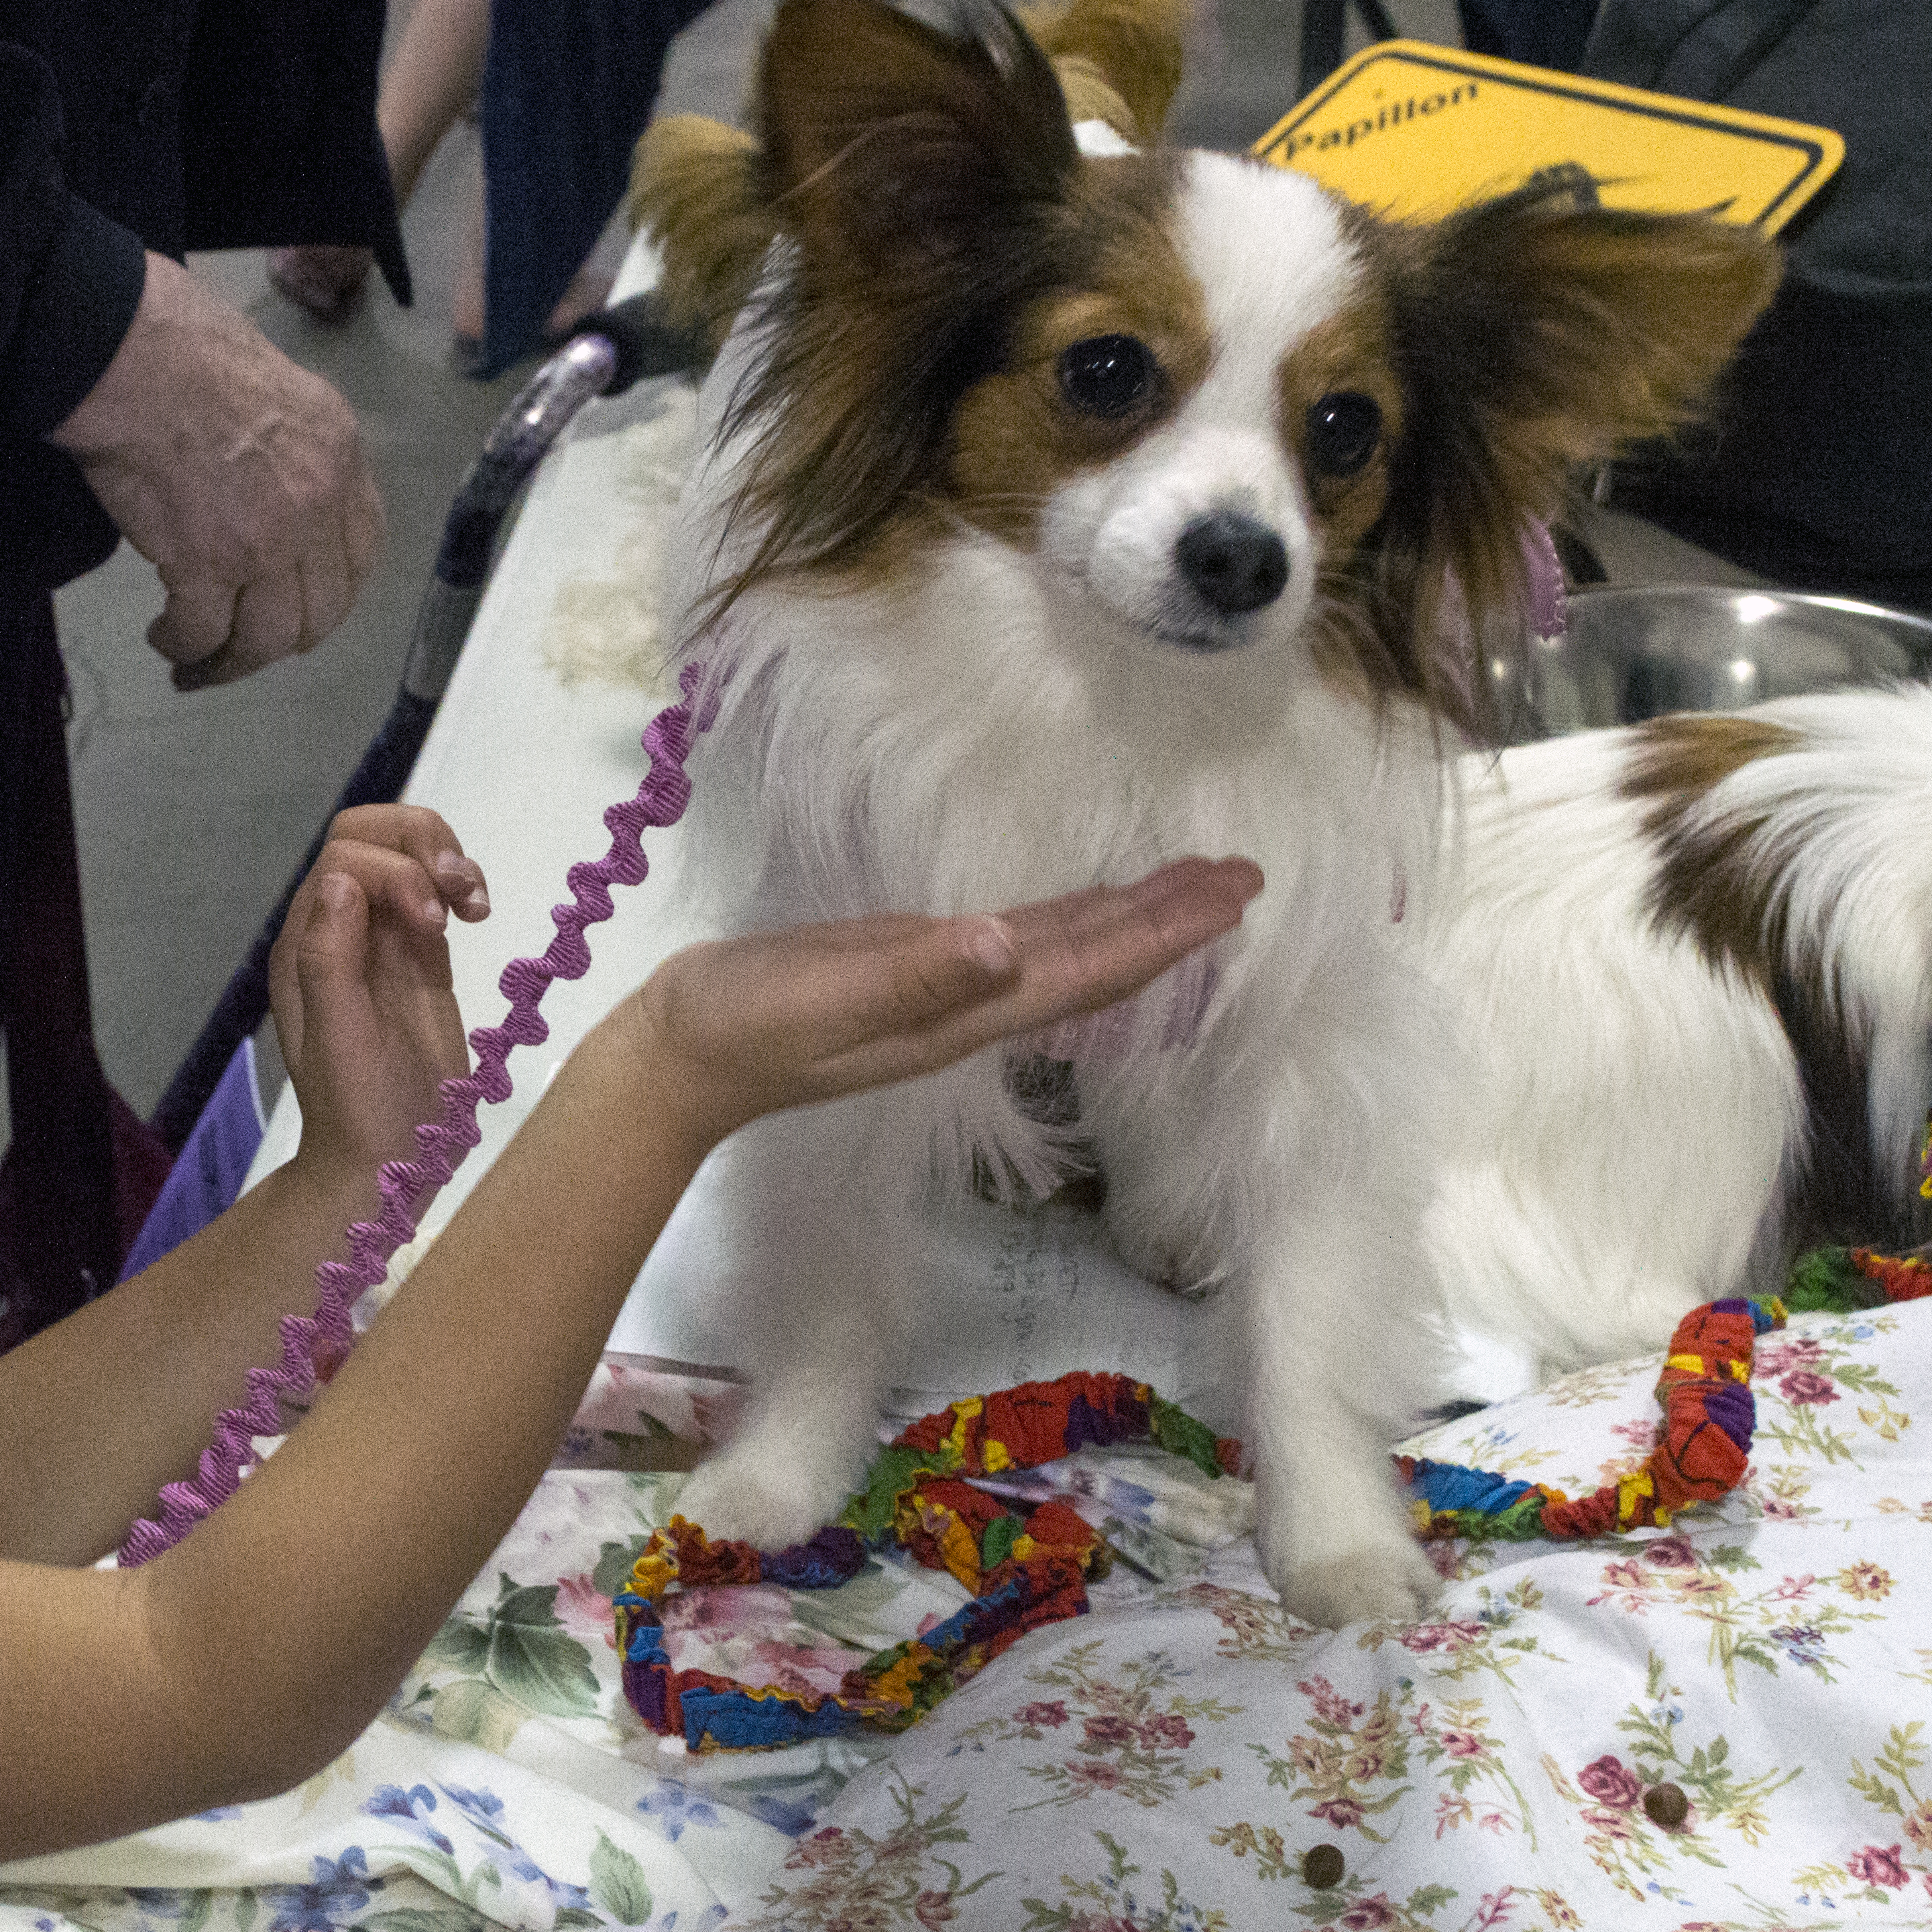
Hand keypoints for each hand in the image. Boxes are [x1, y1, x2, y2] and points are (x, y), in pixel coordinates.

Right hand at [52, 250, 383, 690]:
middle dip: (283, 640)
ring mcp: (266, 539)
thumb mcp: (273, 386)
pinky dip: (185, 646)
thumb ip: (288, 446)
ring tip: (198, 661)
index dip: (330, 591)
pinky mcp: (206, 563)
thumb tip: (262, 488)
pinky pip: (204, 632)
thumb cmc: (181, 349)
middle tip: (245, 647)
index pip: (362, 549)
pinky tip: (165, 638)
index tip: (298, 606)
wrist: (131, 353)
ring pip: (268, 637)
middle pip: (322, 609)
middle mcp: (317, 502)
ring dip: (233, 661)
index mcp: (338, 452)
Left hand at [268, 805, 489, 1180]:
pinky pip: (434, 892)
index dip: (393, 872)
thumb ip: (331, 959)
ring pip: (405, 852)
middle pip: (369, 835)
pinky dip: (461, 885)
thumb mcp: (338, 1040)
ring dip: (446, 857)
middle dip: (420, 842)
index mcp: (307, 943)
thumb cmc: (357, 1109)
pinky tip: (480, 912)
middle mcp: (338, 929)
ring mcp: (380, 937)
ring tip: (476, 901)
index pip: (344, 859)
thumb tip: (344, 880)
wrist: (388, 1160)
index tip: (434, 925)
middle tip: (461, 888)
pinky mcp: (420, 954)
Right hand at [631, 860, 1261, 1145]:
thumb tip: (1005, 945)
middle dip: (1173, 923)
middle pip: (1097, 963)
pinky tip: (1087, 905)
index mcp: (969, 1015)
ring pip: (1065, 950)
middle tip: (1246, 876)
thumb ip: (915, 977)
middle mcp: (976, 1007)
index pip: (1090, 973)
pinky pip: (1020, 940)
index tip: (1231, 898)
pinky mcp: (916, 963)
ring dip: (1133, 918)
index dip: (1165, 937)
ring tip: (1196, 884)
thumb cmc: (750, 1026)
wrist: (685, 1055)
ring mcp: (948, 989)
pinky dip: (1069, 920)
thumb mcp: (830, 998)